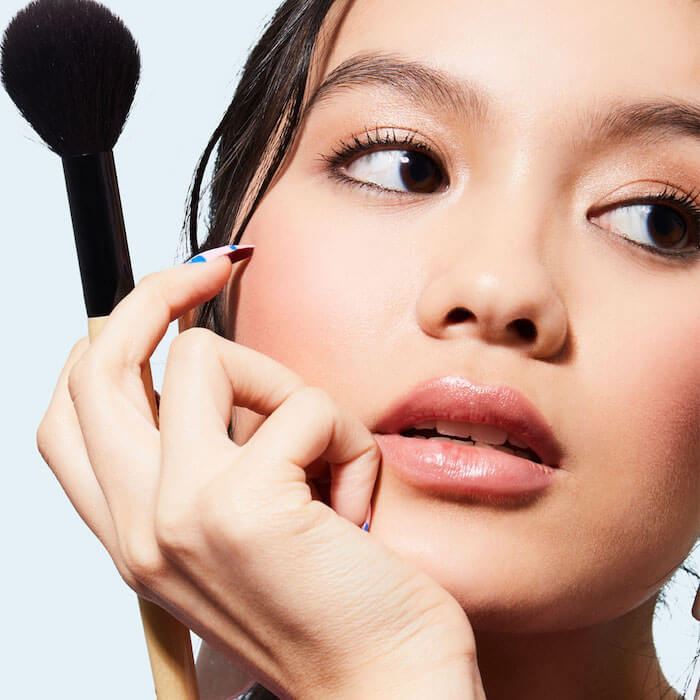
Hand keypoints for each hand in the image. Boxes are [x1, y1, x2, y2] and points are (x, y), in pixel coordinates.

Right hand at [37, 256, 485, 699]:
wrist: (383, 687)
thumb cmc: (328, 604)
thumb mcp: (241, 533)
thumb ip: (206, 460)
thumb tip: (205, 371)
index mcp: (134, 530)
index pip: (70, 410)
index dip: (111, 339)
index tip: (167, 302)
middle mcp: (140, 523)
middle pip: (101, 363)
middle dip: (157, 292)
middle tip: (213, 266)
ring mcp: (183, 513)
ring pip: (210, 358)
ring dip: (287, 387)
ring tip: (326, 459)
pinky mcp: (247, 505)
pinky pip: (301, 405)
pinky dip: (345, 435)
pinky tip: (355, 500)